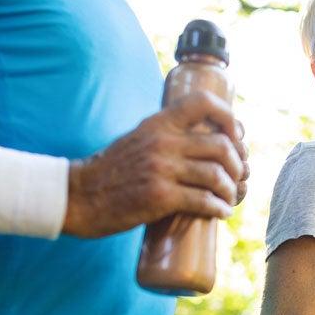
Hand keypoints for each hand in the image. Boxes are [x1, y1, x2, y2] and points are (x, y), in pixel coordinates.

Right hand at [62, 90, 248, 236]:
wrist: (76, 196)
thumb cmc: (110, 171)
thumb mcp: (138, 138)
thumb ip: (166, 135)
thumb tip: (205, 140)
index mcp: (157, 123)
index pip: (203, 102)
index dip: (228, 117)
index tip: (236, 136)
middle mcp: (162, 141)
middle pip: (221, 145)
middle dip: (238, 163)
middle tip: (238, 177)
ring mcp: (161, 169)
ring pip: (217, 174)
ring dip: (231, 190)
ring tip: (230, 198)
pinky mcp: (159, 197)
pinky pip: (203, 200)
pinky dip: (220, 208)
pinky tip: (222, 212)